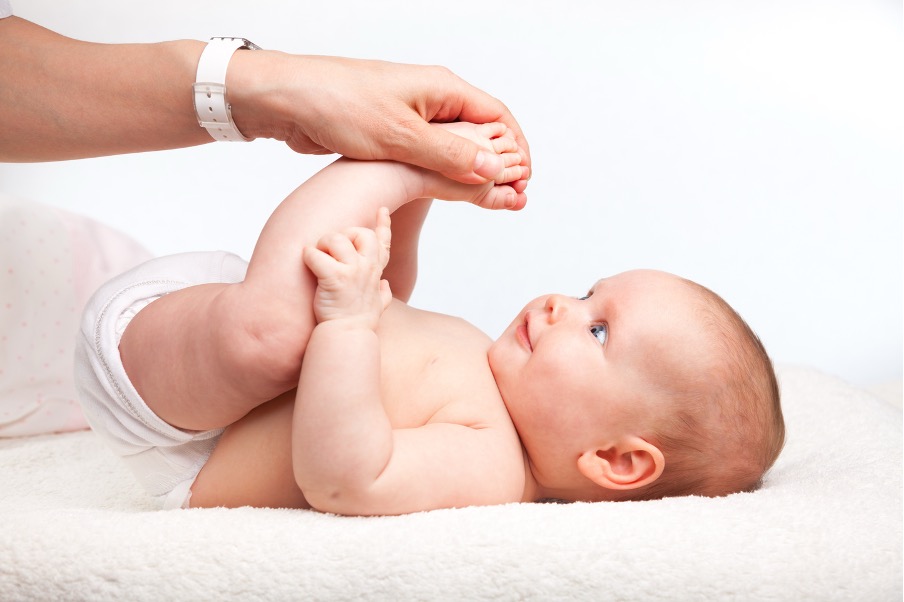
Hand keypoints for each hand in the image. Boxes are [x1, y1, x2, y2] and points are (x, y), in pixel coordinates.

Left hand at [228, 53, 530, 193]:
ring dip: (472, 173)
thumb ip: (449, 155)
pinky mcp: (392, 133)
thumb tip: (495, 168)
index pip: (498, 118)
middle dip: (499, 164)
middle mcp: (431, 100)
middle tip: (511, 199)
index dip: (516, 150)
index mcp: (442, 89)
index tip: (523, 182)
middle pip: (481, 132)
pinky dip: (444, 174)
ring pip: (455, 146)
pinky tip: (448, 195)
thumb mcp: (401, 135)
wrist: (287, 101)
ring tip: (488, 202)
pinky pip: (429, 155)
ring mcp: (411, 117)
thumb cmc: (339, 104)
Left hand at [302, 208, 392, 328]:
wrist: (348, 336)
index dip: (383, 224)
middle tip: (330, 249)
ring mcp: (353, 272)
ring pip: (336, 238)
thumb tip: (386, 286)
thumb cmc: (359, 322)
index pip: (383, 242)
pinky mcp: (335, 278)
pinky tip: (309, 265)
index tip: (382, 209)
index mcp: (375, 271)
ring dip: (322, 245)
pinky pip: (316, 254)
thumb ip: (384, 293)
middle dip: (343, 235)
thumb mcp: (380, 305)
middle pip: (360, 232)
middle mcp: (367, 268)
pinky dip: (308, 256)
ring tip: (318, 259)